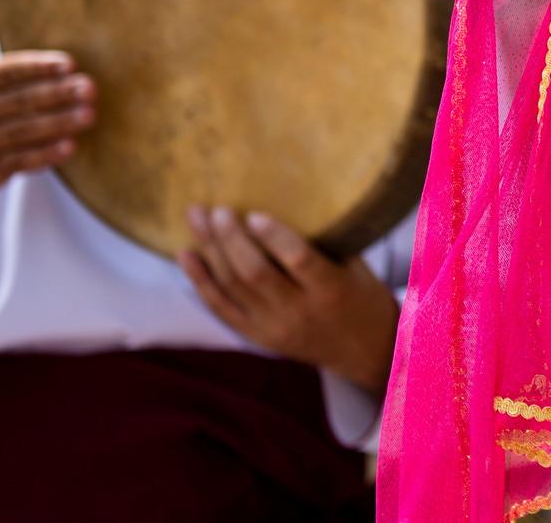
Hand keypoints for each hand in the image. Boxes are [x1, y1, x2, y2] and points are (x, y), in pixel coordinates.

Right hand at [0, 0, 94, 242]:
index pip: (8, 71)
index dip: (38, 67)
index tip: (70, 62)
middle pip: (21, 101)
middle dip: (58, 94)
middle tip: (92, 86)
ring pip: (26, 131)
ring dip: (60, 123)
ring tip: (91, 113)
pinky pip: (21, 161)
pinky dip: (45, 155)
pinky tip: (71, 146)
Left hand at [181, 208, 398, 393]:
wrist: (364, 351)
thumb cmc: (362, 297)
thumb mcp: (357, 268)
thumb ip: (325, 243)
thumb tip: (289, 198)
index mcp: (331, 290)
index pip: (299, 260)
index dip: (274, 236)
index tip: (254, 213)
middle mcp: (299, 312)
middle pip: (255, 274)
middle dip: (231, 239)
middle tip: (217, 210)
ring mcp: (273, 328)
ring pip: (233, 287)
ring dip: (211, 251)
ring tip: (197, 218)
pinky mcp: (257, 336)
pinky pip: (222, 308)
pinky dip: (201, 281)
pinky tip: (187, 255)